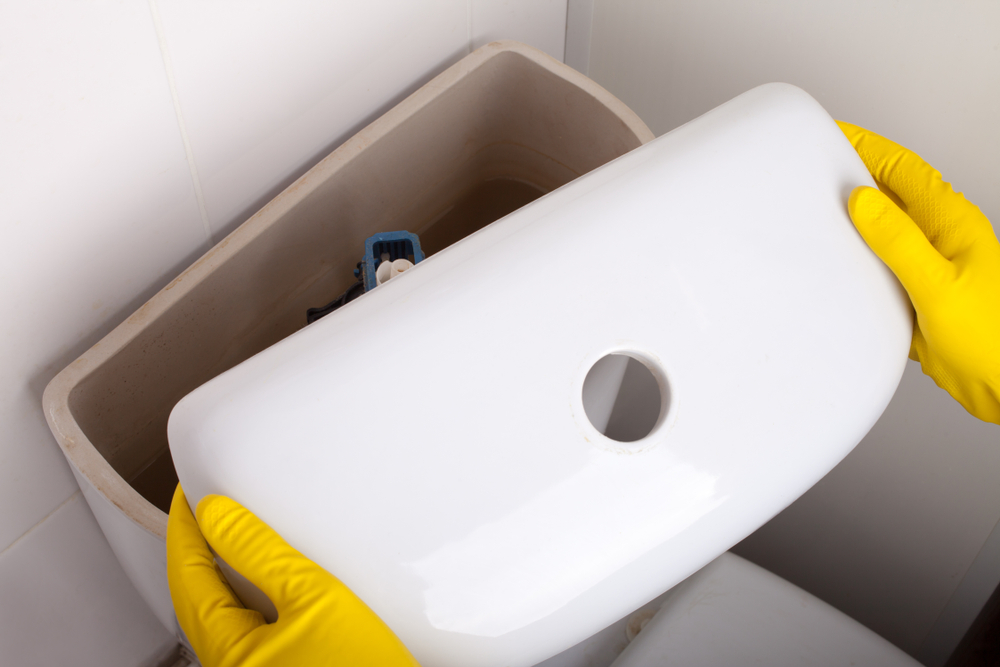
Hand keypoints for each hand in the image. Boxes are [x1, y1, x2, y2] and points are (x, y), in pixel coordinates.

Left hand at [167, 485, 419, 666]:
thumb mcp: (316, 600)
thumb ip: (262, 555)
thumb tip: (218, 516)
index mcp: (227, 651)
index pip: (187, 575)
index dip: (184, 527)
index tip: (188, 494)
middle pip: (200, 599)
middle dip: (200, 551)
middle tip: (209, 511)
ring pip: (226, 618)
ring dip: (228, 575)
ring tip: (240, 539)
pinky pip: (254, 632)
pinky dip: (257, 599)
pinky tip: (282, 587)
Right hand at [838, 121, 999, 423]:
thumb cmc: (992, 337)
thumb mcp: (937, 284)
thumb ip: (898, 242)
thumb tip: (862, 202)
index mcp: (949, 222)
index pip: (901, 168)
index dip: (866, 145)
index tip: (832, 132)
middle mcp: (937, 238)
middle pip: (887, 192)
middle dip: (851, 173)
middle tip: (812, 162)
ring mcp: (925, 265)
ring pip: (880, 229)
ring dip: (849, 217)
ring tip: (813, 207)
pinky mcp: (914, 293)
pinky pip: (876, 264)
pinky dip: (852, 258)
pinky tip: (832, 264)